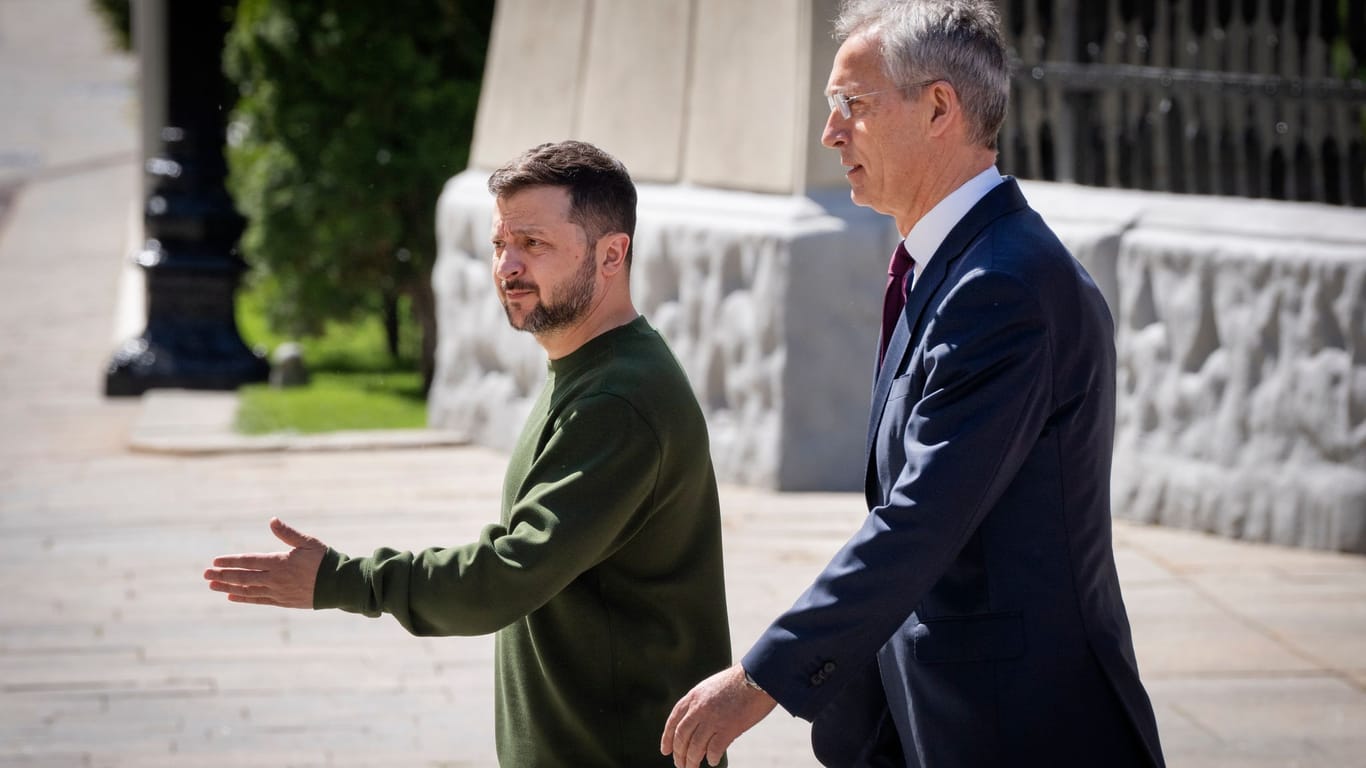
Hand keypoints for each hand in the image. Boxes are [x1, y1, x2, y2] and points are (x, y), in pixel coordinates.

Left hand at [203, 517, 325, 608]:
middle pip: (243, 577)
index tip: (214, 561)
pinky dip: (243, 598)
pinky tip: (231, 596)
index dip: (230, 561)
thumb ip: (288, 533)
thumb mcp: (308, 542)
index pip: (248, 562)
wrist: (338, 585)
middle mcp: (274, 579)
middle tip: (205, 574)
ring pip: (247, 590)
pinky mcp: (282, 601)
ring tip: (212, 585)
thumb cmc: (324, 560)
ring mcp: (277, 592)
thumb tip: (272, 520)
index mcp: (279, 562)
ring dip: (228, 587)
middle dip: (222, 575)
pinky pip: (258, 600)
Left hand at [661, 664, 776, 767]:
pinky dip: (712, 757)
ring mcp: (713, 719)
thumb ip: (700, 704)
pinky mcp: (728, 728)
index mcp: (693, 697)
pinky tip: (712, 761)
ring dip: (691, 760)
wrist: (757, 677)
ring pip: (695, 747)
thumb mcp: (711, 687)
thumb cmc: (738, 682)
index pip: (674, 721)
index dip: (667, 738)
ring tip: (691, 767)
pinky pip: (714, 749)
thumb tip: (696, 726)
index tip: (665, 751)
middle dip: (679, 753)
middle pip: (682, 737)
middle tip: (680, 764)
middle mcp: (699, 709)